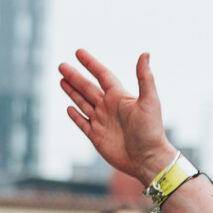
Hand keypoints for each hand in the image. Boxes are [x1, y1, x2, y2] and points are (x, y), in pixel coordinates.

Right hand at [57, 49, 176, 182]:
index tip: (78, 52)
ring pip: (83, 103)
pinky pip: (83, 123)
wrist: (148, 160)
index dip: (91, 64)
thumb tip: (145, 53)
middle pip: (88, 88)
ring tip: (61, 80)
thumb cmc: (151, 131)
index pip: (102, 75)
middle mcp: (110, 108)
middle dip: (75, 76)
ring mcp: (102, 122)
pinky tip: (69, 108)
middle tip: (61, 65)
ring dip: (72, 91)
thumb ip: (145, 78)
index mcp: (120, 97)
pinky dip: (76, 115)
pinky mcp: (97, 137)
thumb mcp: (149, 101)